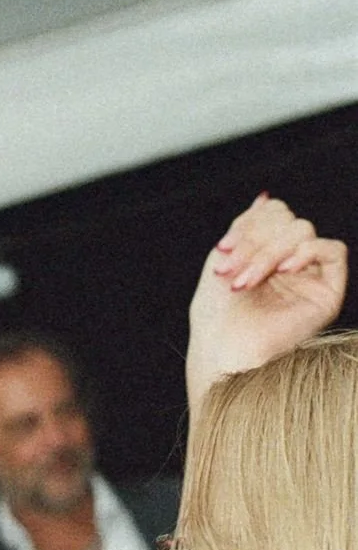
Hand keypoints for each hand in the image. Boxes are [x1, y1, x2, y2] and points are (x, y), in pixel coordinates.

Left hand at [186, 194, 346, 410]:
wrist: (224, 352)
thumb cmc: (217, 314)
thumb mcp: (225, 258)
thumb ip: (246, 226)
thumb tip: (265, 197)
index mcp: (266, 253)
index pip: (273, 214)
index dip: (249, 224)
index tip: (222, 250)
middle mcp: (290, 263)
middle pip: (287, 221)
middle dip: (255, 242)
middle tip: (230, 272)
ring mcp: (310, 276)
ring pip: (303, 232)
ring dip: (269, 252)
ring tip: (246, 282)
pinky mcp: (328, 292)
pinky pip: (333, 250)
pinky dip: (306, 251)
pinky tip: (283, 271)